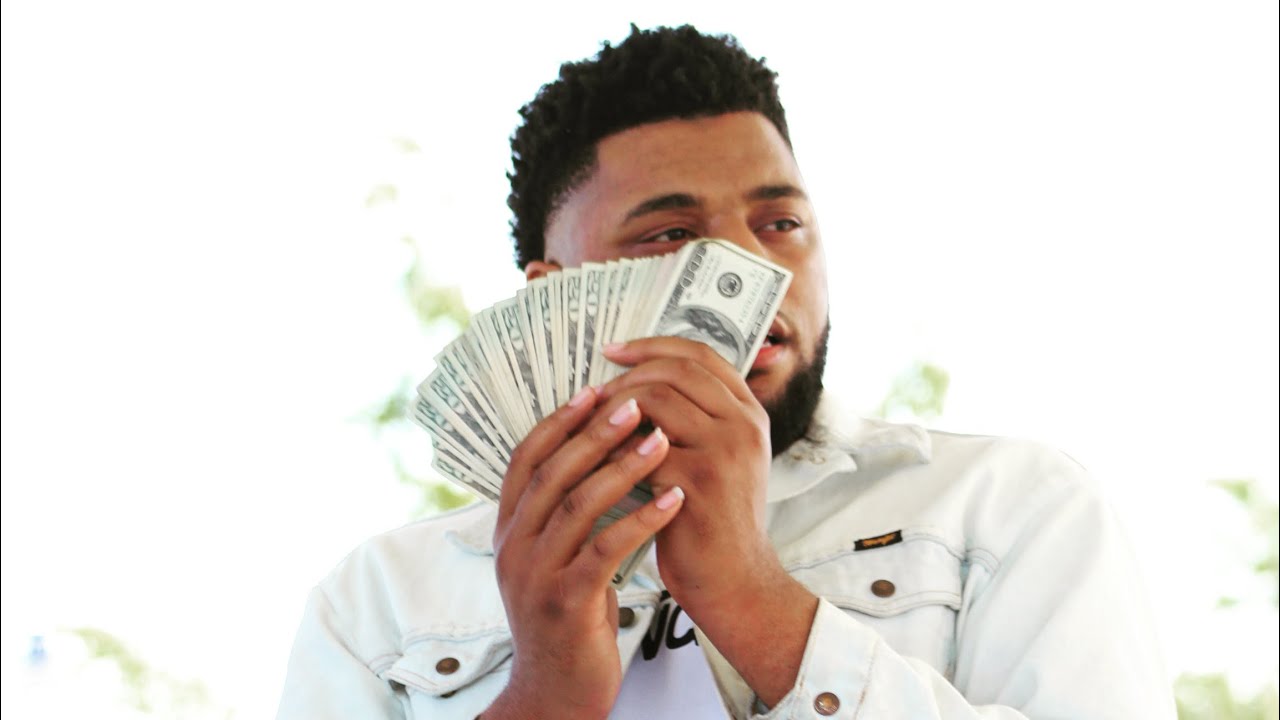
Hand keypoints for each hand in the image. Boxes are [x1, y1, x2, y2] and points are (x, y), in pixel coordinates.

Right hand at [484, 386, 684, 719]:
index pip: (526, 459)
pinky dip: (641, 518)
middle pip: (552, 472)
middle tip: (635, 403)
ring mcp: (535, 574)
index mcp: (508, 528)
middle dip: (595, 433)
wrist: (556, 692)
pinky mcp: (565, 602)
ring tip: (661, 440)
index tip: (595, 390)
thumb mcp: (553, 559)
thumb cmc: (567, 617)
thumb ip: (562, 514)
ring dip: (623, 467)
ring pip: (577, 505)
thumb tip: (595, 454)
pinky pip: (604, 549)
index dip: (558, 421)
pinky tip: (673, 498)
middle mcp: (514, 546)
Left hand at [599, 339, 817, 706]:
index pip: (699, 354)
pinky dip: (612, 452)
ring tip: (590, 429)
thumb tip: (634, 381)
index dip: (652, 345)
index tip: (613, 351)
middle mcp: (743, 423)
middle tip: (592, 395)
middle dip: (626, 376)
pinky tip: (595, 464)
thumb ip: (695, 420)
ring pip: (655, 399)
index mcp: (748, 412)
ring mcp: (725, 449)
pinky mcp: (699, 480)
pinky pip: (640, 448)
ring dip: (614, 410)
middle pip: (675, 369)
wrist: (734, 580)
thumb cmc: (714, 521)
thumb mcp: (721, 460)